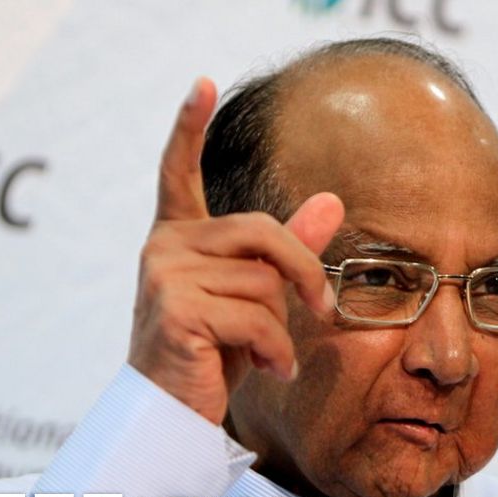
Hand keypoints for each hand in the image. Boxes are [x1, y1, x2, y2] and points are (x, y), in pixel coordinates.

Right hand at [127, 78, 343, 424]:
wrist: (178, 412)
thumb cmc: (216, 350)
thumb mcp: (257, 294)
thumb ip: (290, 247)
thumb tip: (333, 202)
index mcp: (180, 236)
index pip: (179, 173)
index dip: (188, 127)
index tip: (202, 83)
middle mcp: (165, 247)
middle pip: (262, 232)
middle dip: (302, 272)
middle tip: (320, 309)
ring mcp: (164, 276)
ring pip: (264, 283)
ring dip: (281, 328)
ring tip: (269, 354)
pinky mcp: (175, 310)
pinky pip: (256, 318)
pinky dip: (275, 350)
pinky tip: (268, 369)